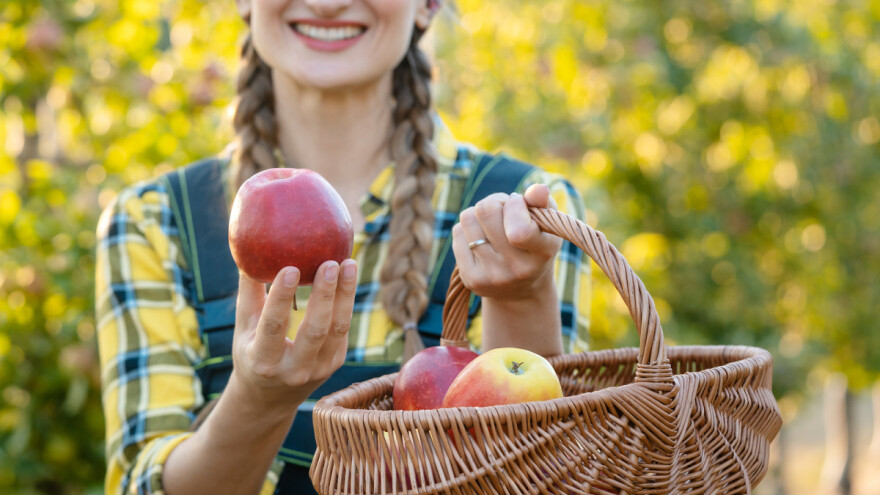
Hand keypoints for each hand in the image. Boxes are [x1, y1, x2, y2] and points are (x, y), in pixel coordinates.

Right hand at [231, 259, 356, 411]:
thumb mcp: (243, 328)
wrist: (270, 398)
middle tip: (330, 262)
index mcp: (263, 360)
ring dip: (345, 295)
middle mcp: (293, 369)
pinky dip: (347, 302)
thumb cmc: (252, 352)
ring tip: (348, 264)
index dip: (282, 297)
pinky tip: (348, 277)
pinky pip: (343, 330)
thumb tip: (249, 252)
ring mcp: (319, 369)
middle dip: (324, 295)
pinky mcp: (335, 363)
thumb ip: (249, 293)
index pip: (273, 326)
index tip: (291, 268)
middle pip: (315, 330)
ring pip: (337, 329)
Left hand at [451, 184, 561, 299]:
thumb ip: (543, 202)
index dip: (514, 206)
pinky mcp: (471, 279)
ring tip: (492, 226)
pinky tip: (482, 240)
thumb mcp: (547, 223)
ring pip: (468, 218)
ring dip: (479, 215)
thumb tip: (538, 189)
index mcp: (542, 252)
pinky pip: (458, 232)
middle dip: (494, 202)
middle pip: (486, 210)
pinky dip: (467, 229)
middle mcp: (517, 268)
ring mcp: (492, 276)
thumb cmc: (535, 243)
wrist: (521, 289)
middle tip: (504, 213)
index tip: (519, 204)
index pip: (520, 230)